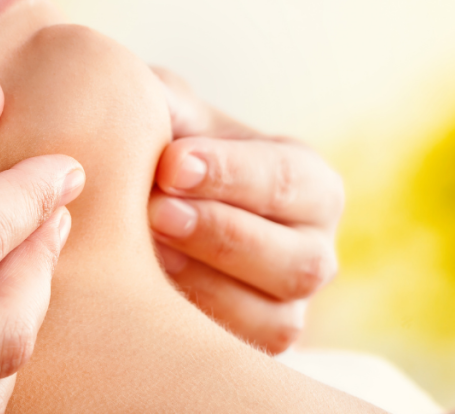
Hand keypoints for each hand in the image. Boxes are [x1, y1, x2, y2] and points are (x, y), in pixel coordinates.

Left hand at [148, 67, 342, 352]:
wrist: (142, 199)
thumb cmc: (164, 148)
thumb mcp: (169, 111)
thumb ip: (165, 102)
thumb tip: (146, 102)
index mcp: (308, 182)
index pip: (288, 180)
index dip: (230, 174)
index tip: (170, 163)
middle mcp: (313, 247)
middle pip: (298, 261)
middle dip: (222, 236)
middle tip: (156, 211)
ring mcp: (287, 304)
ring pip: (276, 318)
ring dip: (207, 286)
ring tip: (148, 252)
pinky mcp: (252, 341)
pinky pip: (240, 351)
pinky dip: (197, 325)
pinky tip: (149, 292)